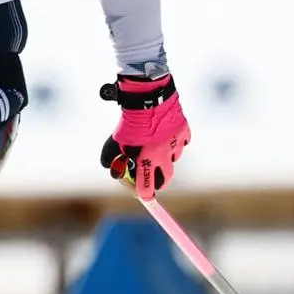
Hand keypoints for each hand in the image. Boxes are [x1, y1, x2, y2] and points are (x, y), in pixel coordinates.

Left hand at [99, 73, 189, 200]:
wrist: (148, 97)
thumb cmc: (130, 120)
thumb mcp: (116, 140)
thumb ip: (111, 156)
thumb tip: (109, 168)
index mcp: (148, 160)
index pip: (147, 187)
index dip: (145, 194)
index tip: (144, 196)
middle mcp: (165, 155)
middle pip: (166, 178)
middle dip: (160, 181)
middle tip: (155, 179)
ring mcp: (177, 143)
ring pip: (174, 158)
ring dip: (166, 158)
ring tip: (156, 148)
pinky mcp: (184, 131)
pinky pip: (182, 142)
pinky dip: (175, 142)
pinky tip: (166, 136)